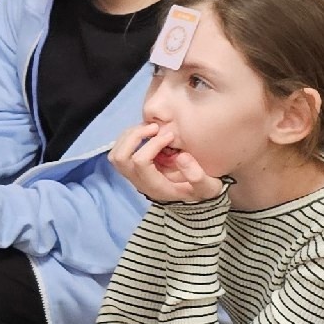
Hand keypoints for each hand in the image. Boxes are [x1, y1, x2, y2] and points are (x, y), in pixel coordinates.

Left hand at [108, 121, 224, 204]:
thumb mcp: (208, 187)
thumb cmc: (200, 190)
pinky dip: (129, 137)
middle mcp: (139, 182)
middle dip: (135, 137)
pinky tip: (147, 132)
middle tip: (154, 127)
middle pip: (120, 158)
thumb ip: (197, 176)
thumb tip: (180, 157)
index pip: (140, 161)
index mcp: (154, 187)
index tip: (170, 135)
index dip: (153, 144)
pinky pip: (119, 150)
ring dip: (129, 136)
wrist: (193, 196)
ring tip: (150, 127)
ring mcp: (132, 176)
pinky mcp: (131, 168)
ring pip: (116, 154)